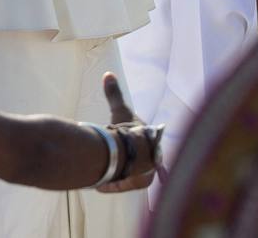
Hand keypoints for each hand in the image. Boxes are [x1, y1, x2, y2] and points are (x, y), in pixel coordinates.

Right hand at [95, 72, 161, 192]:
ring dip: (122, 172)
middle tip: (114, 156)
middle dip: (131, 157)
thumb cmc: (127, 130)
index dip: (133, 137)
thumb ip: (114, 94)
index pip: (146, 137)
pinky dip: (114, 184)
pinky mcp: (139, 182)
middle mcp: (155, 156)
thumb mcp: (120, 110)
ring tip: (106, 170)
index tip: (122, 137)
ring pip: (136, 172)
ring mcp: (149, 170)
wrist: (130, 153)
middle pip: (143, 157)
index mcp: (153, 138)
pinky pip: (126, 184)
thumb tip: (108, 74)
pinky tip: (102, 185)